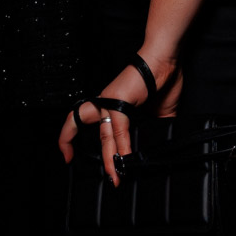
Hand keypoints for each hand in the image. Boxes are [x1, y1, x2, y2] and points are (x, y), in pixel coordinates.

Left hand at [58, 53, 183, 185]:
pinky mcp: (119, 100)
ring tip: (114, 176)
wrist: (165, 59)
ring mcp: (110, 101)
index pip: (84, 119)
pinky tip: (127, 159)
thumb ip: (153, 129)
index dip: (72, 135)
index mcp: (110, 104)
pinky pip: (120, 129)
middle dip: (70, 142)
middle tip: (70, 162)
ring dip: (109, 158)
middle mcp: (105, 102)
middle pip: (78, 121)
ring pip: (103, 134)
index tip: (70, 154)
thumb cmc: (162, 79)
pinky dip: (124, 146)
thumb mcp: (158, 112)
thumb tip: (157, 146)